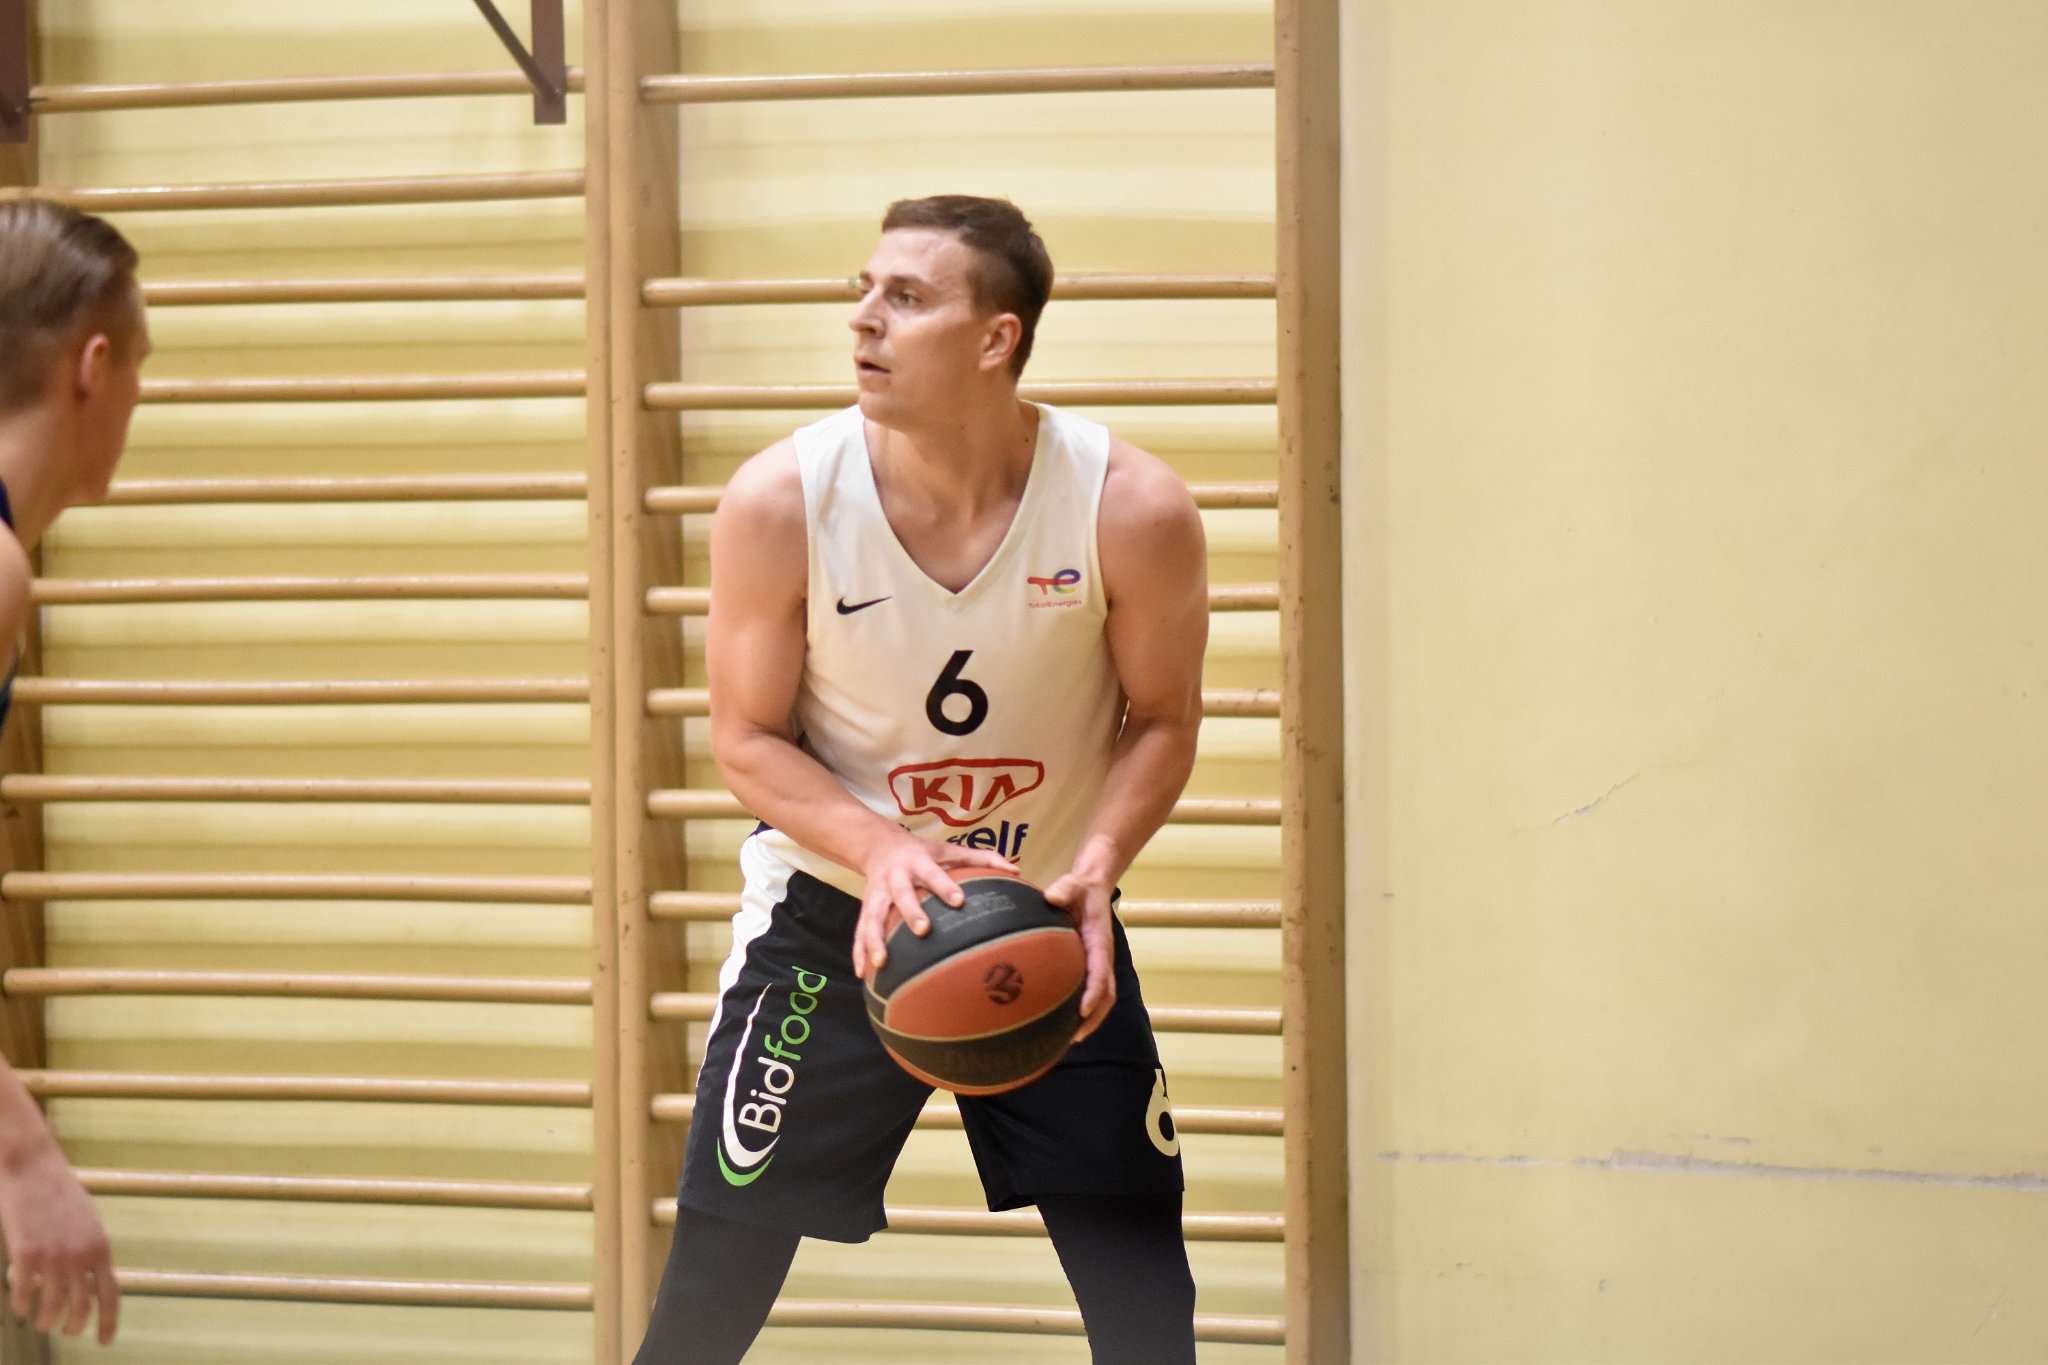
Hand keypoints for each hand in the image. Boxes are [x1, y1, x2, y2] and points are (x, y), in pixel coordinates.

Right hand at [0, 1136, 117, 1343]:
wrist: (32, 1164)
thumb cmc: (57, 1191)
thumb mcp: (86, 1221)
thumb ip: (89, 1251)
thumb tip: (89, 1282)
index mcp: (101, 1246)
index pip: (111, 1294)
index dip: (109, 1322)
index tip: (106, 1342)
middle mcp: (81, 1254)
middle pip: (81, 1307)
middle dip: (73, 1326)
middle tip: (66, 1332)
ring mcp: (53, 1255)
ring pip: (51, 1307)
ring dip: (45, 1320)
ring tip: (41, 1321)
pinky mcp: (25, 1253)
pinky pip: (23, 1293)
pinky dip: (21, 1304)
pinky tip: (19, 1305)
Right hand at [853, 834, 1015, 981]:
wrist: (879, 846)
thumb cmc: (923, 852)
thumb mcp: (950, 849)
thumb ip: (983, 858)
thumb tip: (1016, 871)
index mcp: (918, 862)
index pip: (933, 873)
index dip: (944, 886)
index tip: (959, 901)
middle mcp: (895, 878)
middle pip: (902, 895)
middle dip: (910, 911)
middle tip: (922, 931)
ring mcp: (877, 894)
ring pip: (872, 917)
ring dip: (875, 939)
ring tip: (881, 963)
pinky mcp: (865, 908)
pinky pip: (859, 931)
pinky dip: (859, 952)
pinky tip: (863, 974)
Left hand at [1044, 864, 1116, 1042]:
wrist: (1091, 889)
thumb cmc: (1079, 889)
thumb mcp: (1072, 884)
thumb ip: (1064, 889)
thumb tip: (1051, 897)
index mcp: (1100, 941)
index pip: (1100, 972)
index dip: (1093, 992)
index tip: (1082, 1011)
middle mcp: (1103, 957)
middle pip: (1107, 995)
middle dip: (1094, 1018)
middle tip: (1075, 1037)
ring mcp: (1099, 964)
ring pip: (1102, 999)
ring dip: (1090, 1021)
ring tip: (1069, 1039)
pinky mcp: (1091, 967)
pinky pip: (1092, 994)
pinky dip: (1083, 1012)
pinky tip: (1061, 1024)